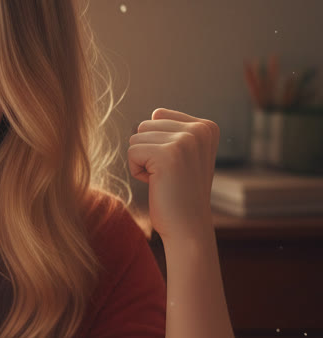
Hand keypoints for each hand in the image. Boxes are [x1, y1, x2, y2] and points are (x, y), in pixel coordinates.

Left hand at [128, 108, 218, 241]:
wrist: (187, 226)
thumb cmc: (179, 193)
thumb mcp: (184, 156)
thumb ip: (172, 131)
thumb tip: (155, 111)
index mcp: (206, 126)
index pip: (158, 116)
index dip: (156, 144)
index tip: (176, 166)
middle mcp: (200, 129)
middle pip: (145, 126)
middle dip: (147, 153)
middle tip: (168, 175)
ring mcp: (186, 140)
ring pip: (136, 138)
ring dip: (142, 162)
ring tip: (163, 179)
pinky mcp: (169, 154)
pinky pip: (132, 152)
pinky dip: (137, 171)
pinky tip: (157, 183)